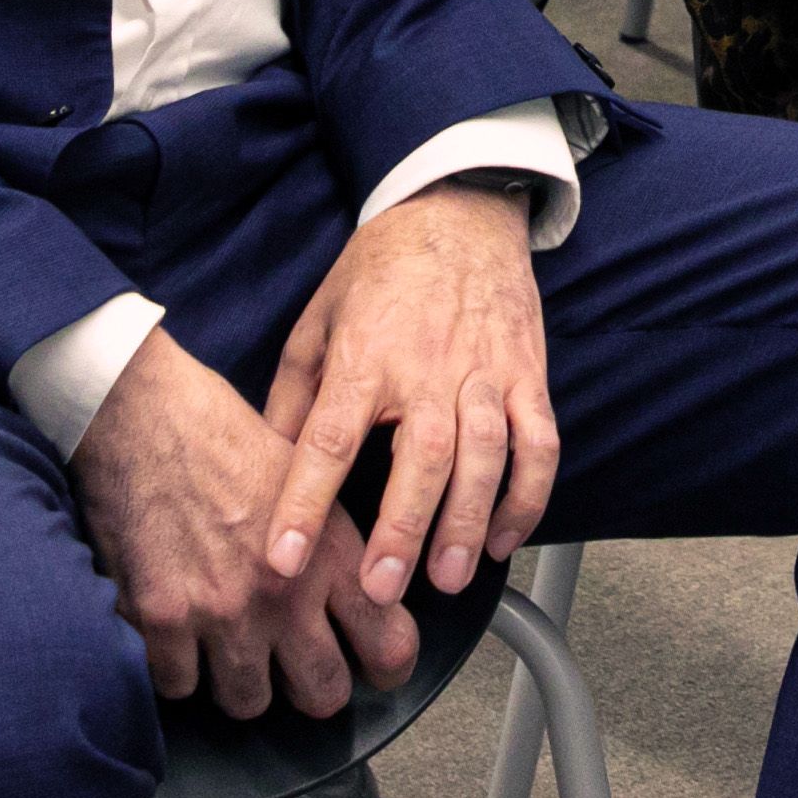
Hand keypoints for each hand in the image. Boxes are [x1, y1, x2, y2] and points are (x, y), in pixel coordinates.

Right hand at [70, 328, 401, 718]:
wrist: (141, 416)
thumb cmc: (223, 435)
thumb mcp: (308, 479)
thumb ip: (333, 545)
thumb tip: (361, 592)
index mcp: (328, 553)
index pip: (388, 643)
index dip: (389, 667)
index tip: (378, 670)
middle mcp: (282, 593)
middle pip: (322, 694)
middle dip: (316, 689)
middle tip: (301, 671)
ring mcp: (219, 614)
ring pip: (248, 703)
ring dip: (244, 683)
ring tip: (235, 653)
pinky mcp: (160, 622)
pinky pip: (180, 687)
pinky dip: (180, 672)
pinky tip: (181, 641)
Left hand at [261, 180, 558, 648]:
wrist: (459, 208)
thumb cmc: (379, 270)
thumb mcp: (317, 320)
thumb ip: (292, 396)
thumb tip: (259, 468)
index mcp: (366, 355)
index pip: (331, 438)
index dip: (304, 502)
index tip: (283, 559)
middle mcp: (428, 366)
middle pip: (421, 456)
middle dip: (402, 529)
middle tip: (382, 589)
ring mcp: (486, 371)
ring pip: (485, 454)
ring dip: (467, 520)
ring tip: (448, 578)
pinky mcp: (528, 374)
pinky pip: (538, 442)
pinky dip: (528, 495)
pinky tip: (503, 537)